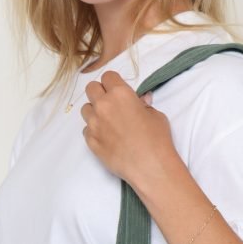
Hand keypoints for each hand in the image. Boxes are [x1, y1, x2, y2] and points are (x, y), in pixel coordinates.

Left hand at [80, 71, 176, 187]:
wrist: (149, 167)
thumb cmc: (157, 139)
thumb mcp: (155, 115)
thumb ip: (142, 105)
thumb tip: (139, 101)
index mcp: (120, 94)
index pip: (108, 76)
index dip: (113, 82)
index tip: (118, 90)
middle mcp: (103, 106)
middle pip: (91, 88)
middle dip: (100, 92)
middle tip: (111, 103)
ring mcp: (94, 124)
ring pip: (85, 109)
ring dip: (95, 111)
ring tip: (108, 122)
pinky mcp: (90, 141)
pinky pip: (86, 129)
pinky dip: (94, 130)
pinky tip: (107, 137)